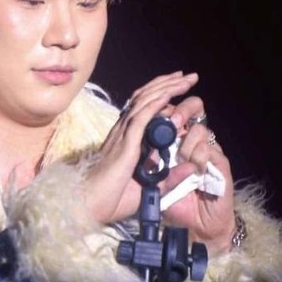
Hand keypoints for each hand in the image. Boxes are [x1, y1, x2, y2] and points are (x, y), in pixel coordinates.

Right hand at [84, 73, 235, 254]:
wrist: (88, 206)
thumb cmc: (113, 199)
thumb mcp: (150, 187)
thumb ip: (170, 177)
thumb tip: (193, 166)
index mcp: (126, 138)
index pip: (144, 107)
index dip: (161, 93)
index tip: (178, 85)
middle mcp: (122, 131)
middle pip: (145, 98)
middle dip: (167, 84)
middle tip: (187, 75)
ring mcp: (122, 136)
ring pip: (145, 103)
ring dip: (166, 88)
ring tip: (185, 79)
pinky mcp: (124, 145)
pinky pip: (141, 118)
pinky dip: (155, 104)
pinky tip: (169, 95)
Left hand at [159, 111, 235, 254]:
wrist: (199, 225)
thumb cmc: (177, 202)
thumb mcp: (156, 182)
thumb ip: (150, 163)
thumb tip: (142, 145)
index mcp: (178, 140)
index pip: (175, 111)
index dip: (166, 107)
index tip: (155, 113)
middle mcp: (195, 140)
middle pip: (194, 108)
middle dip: (182, 111)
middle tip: (173, 123)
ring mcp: (209, 150)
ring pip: (200, 130)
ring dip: (187, 142)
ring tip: (181, 157)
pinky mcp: (220, 163)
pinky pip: (209, 150)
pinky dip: (199, 156)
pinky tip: (193, 167)